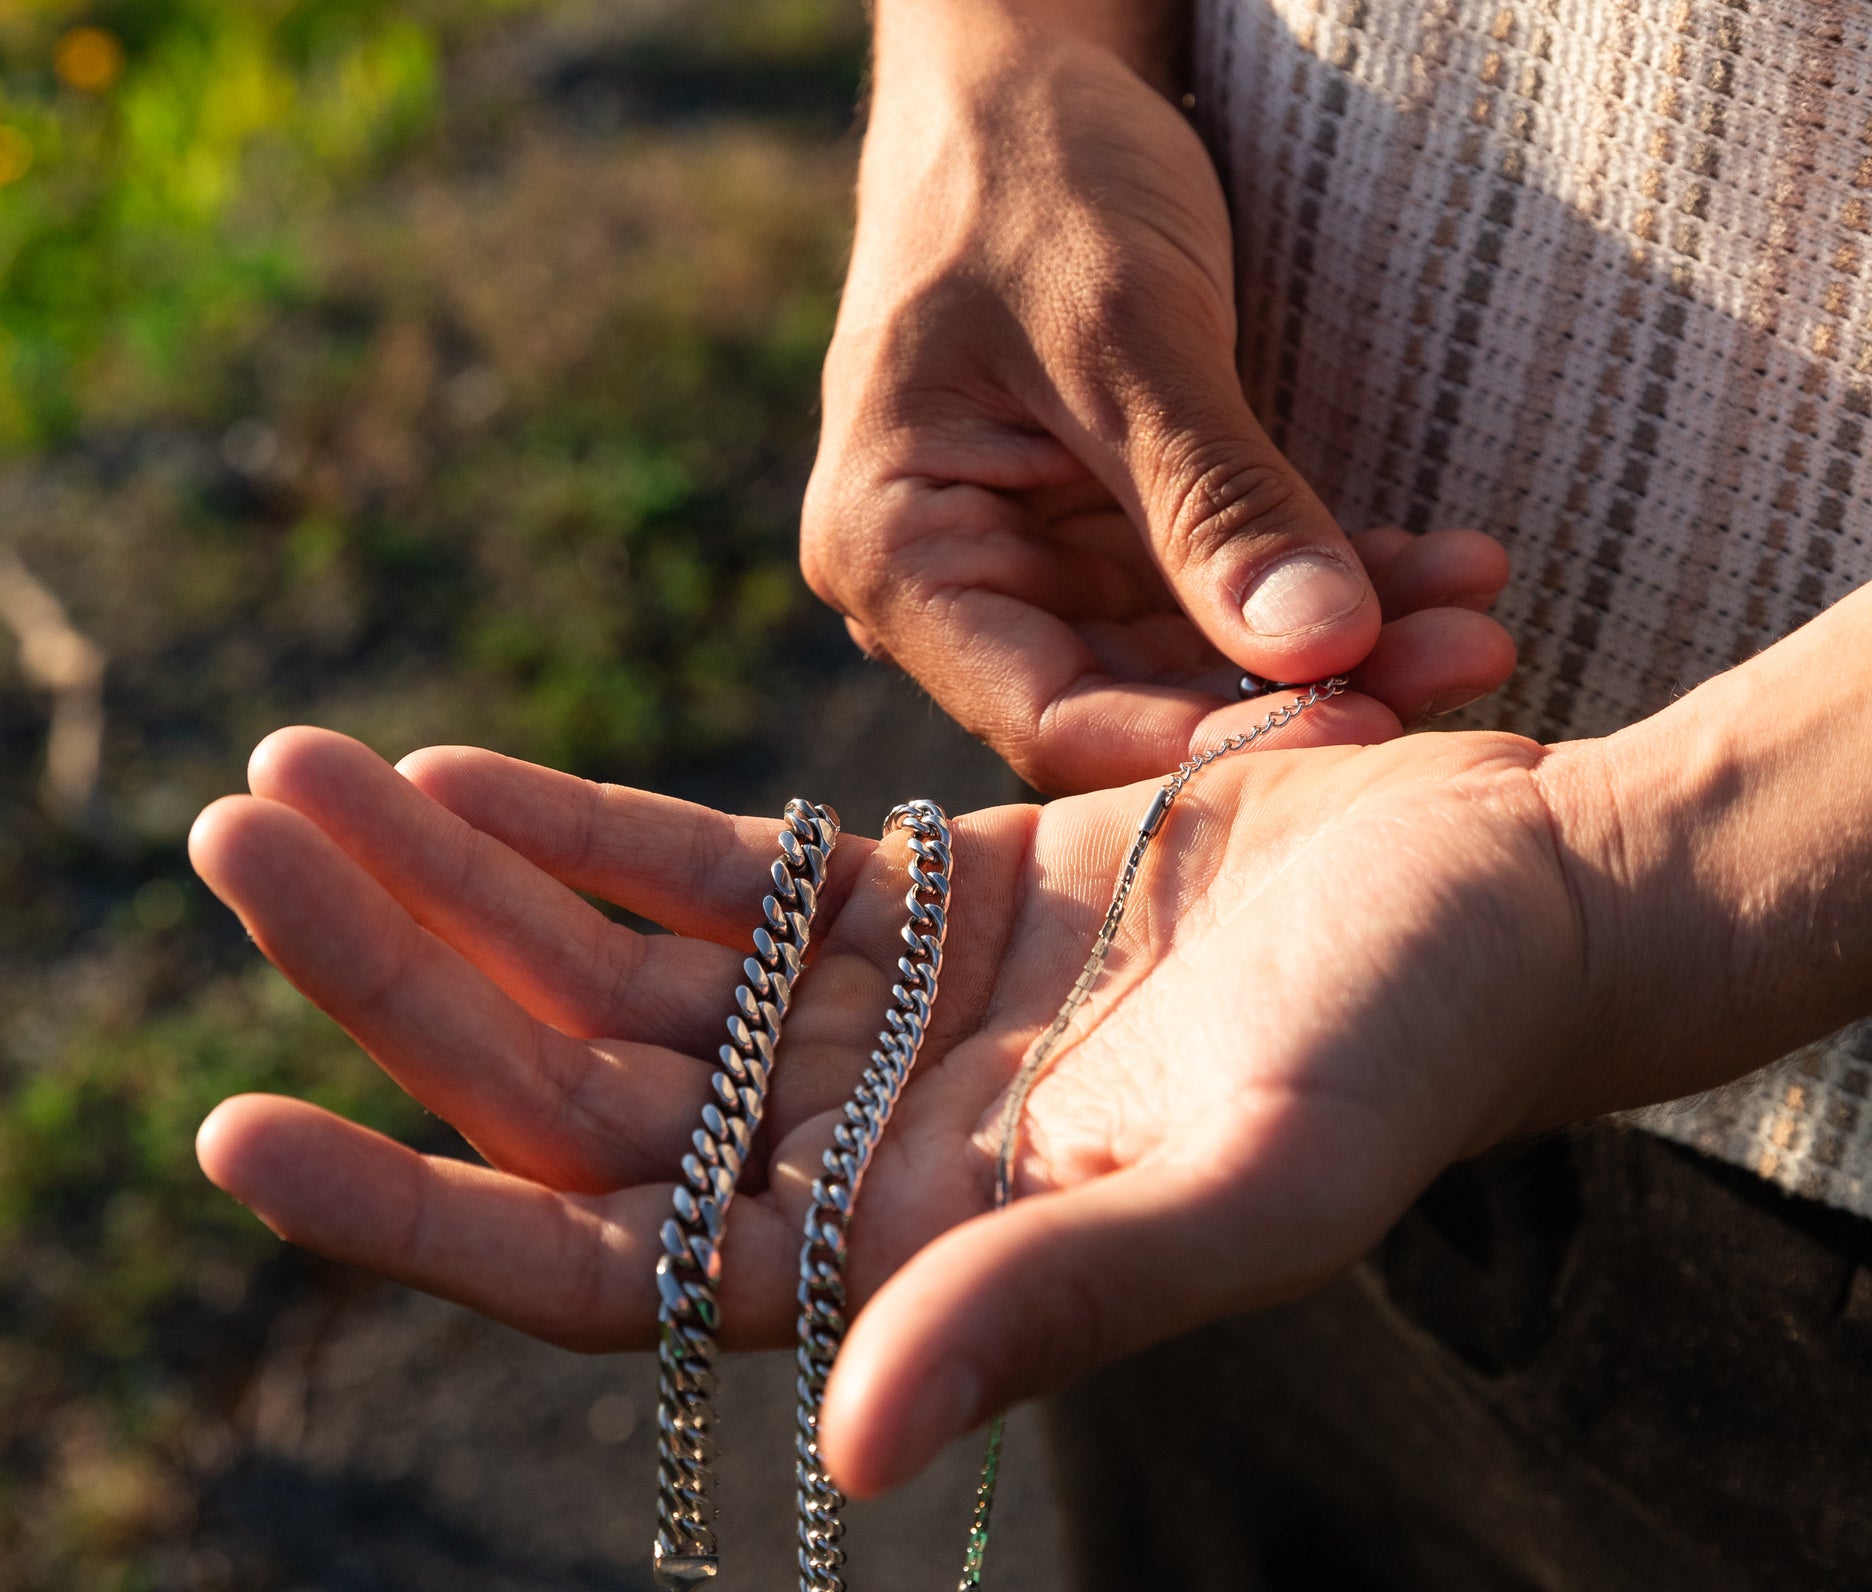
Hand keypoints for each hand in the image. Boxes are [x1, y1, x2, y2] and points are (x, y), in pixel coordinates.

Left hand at [191, 697, 1596, 1499]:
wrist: (1504, 902)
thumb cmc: (1411, 1047)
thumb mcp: (1255, 1178)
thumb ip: (1056, 1301)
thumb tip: (851, 1445)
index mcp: (906, 1259)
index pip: (600, 1270)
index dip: (417, 1218)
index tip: (232, 1131)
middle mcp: (857, 1158)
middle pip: (563, 1088)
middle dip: (390, 976)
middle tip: (232, 836)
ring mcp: (869, 1029)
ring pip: (605, 971)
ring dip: (448, 885)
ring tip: (289, 773)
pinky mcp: (913, 906)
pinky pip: (701, 876)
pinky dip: (573, 828)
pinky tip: (447, 771)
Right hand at [802, 4, 1511, 790]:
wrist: (1024, 69)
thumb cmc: (1028, 169)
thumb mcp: (1123, 328)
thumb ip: (1213, 501)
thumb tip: (1325, 649)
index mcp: (895, 554)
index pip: (1051, 713)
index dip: (1204, 743)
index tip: (1360, 724)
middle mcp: (953, 587)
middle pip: (1133, 698)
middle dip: (1300, 689)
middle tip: (1464, 655)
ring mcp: (1033, 563)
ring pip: (1194, 659)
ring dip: (1339, 641)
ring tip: (1477, 613)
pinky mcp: (1105, 535)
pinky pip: (1219, 595)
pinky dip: (1325, 584)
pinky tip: (1436, 568)